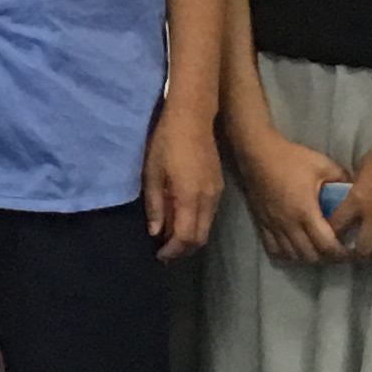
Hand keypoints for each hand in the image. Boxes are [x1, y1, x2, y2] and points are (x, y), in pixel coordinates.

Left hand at [143, 105, 221, 259]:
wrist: (193, 117)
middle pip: (200, 238)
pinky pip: (210, 215)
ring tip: (170, 238)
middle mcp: (208, 200)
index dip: (173, 251)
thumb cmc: (166, 142)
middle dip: (183, 250)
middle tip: (164, 252)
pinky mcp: (218, 186)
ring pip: (207, 228)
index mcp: (190, 198)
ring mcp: (216, 193)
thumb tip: (156, 233)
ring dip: (190, 238)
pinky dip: (196, 224)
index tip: (158, 255)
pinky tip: (181, 218)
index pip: (186, 237)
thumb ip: (154, 205)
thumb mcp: (152, 173)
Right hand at [235, 128, 351, 265]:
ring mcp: (273, 226)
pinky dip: (287, 254)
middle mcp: (289, 224)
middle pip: (310, 255)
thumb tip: (355, 188)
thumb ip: (341, 178)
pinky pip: (274, 249)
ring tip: (318, 251)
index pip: (326, 245)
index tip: (350, 251)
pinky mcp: (262, 224)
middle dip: (327, 258)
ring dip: (308, 257)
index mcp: (306, 212)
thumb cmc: (291, 159)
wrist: (258, 154)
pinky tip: (295, 249)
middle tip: (337, 252)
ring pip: (292, 256)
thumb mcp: (322, 164)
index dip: (341, 254)